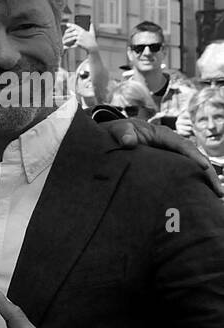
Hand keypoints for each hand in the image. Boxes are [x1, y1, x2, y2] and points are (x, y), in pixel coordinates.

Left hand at [62, 22, 95, 51]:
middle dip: (69, 32)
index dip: (71, 25)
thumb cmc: (92, 39)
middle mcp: (80, 34)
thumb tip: (91, 23)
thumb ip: (91, 27)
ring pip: (72, 37)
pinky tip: (68, 43)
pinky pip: (73, 42)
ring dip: (69, 37)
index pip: (76, 27)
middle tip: (65, 32)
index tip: (67, 24)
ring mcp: (79, 38)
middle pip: (72, 32)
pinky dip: (71, 42)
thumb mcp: (92, 32)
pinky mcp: (78, 43)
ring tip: (66, 38)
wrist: (92, 46)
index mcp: (83, 31)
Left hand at [102, 119, 222, 197]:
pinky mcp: (168, 165)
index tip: (203, 167)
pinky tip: (199, 197)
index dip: (194, 156)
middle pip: (194, 158)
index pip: (183, 145)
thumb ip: (123, 134)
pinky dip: (192, 184)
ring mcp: (172, 155)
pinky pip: (183, 174)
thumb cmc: (117, 132)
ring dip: (204, 181)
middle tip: (217, 191)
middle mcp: (172, 144)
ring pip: (192, 168)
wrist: (114, 137)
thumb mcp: (117, 130)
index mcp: (163, 135)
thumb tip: (128, 142)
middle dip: (207, 173)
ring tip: (215, 197)